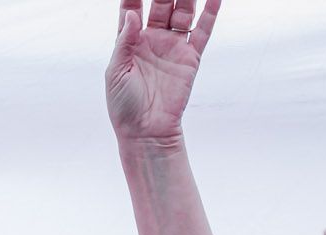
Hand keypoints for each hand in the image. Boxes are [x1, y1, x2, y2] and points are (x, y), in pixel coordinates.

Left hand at [104, 0, 220, 145]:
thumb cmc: (124, 106)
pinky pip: (203, 31)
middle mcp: (152, 40)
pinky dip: (210, 13)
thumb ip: (124, 42)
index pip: (132, 9)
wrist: (146, 131)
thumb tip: (132, 15)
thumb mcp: (115, 72)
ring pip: (182, 12)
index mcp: (130, 42)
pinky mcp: (190, 58)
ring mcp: (173, 47)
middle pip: (161, 4)